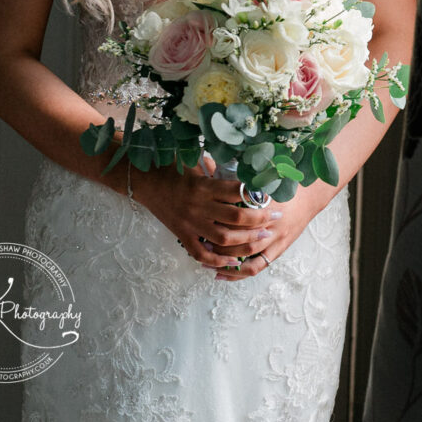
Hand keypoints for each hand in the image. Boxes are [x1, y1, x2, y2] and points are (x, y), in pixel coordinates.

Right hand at [128, 155, 325, 278]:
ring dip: (246, 241)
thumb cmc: (173, 167)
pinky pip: (201, 253)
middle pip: (236, 218)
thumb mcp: (195, 160)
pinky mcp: (182, 235)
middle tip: (277, 218)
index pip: (238, 192)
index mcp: (205, 186)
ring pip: (223, 238)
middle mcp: (200, 206)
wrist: (144, 181)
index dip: (258, 195)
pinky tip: (233, 261)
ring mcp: (191, 223)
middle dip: (261, 220)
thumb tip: (242, 160)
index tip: (273, 196)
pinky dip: (217, 260)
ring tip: (264, 238)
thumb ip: (217, 165)